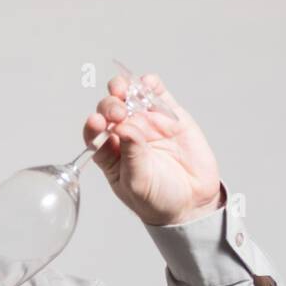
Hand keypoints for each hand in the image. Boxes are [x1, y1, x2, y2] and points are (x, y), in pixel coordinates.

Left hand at [82, 73, 222, 226]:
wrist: (192, 202)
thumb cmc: (158, 198)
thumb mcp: (139, 183)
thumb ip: (131, 155)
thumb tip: (124, 127)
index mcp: (110, 153)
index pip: (94, 134)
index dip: (93, 125)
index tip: (96, 122)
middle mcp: (125, 134)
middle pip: (109, 111)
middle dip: (110, 106)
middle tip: (118, 113)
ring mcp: (146, 122)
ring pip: (129, 96)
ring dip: (123, 88)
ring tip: (124, 91)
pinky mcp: (168, 115)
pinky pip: (155, 93)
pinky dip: (149, 84)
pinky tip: (147, 84)